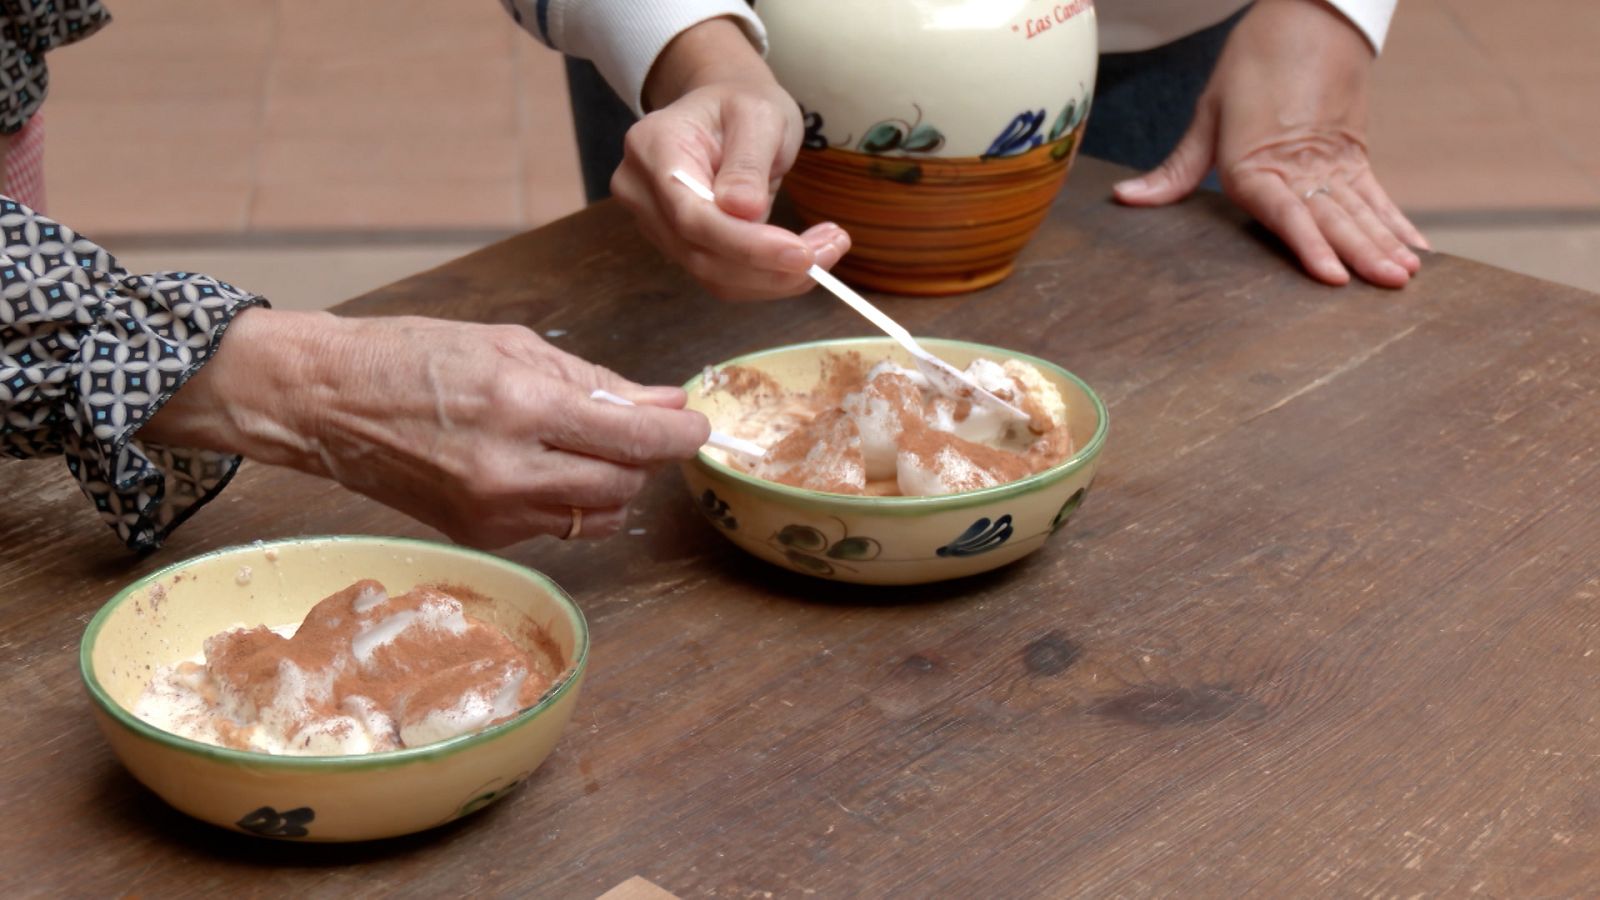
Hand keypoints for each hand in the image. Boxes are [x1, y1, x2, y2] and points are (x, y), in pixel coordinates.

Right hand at [144, 308, 710, 546]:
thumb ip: (594, 381)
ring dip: (613, 483)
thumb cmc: (413, 357)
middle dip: (646, 457)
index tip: (698, 426)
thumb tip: (665, 403)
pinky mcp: (481, 538)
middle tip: (643, 426)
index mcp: (521, 408)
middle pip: (625, 484)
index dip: (680, 435)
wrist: (324, 402)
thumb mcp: (510, 346)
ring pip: (597, 515)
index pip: (634, 437)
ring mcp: (493, 513)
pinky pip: (556, 527)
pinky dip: (569, 499)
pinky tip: (544, 466)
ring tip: (590, 445)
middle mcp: (511, 471)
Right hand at [610, 16, 850, 299]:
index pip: (691, 215)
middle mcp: (641, 191)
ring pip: (712, 274)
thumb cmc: (742, 103)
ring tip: (829, 247)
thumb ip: (748, 161)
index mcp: (653, 147)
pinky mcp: (679, 245)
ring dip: (775, 276)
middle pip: (700, 253)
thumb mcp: (758, 114)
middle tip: (833, 247)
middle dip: (770, 265)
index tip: (801, 253)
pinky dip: (766, 277)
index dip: (745, 244)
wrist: (724, 110)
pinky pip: (721, 276)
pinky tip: (802, 257)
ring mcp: (655, 223)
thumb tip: (744, 211)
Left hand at [1113, 0, 1428, 287]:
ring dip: (1384, 244)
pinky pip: (1376, 195)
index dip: (1309, 247)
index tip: (1333, 276)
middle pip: (1332, 218)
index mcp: (1254, 164)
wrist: (1308, 15)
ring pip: (1360, 210)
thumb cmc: (1253, 62)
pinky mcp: (1354, 154)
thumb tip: (1128, 199)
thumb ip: (1176, 169)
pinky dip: (1395, 222)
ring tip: (1405, 277)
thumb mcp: (1209, 113)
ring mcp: (1332, 163)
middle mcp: (1297, 169)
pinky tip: (1414, 249)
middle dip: (1362, 255)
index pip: (1285, 213)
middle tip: (1390, 287)